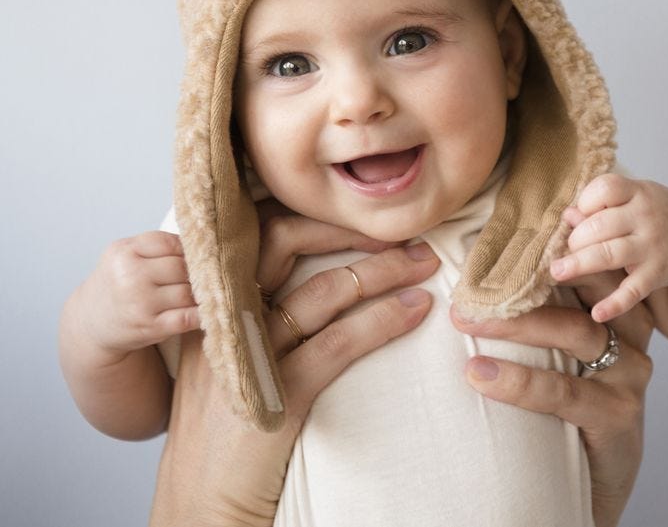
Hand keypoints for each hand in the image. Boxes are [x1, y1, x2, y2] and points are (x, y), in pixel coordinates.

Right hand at [78, 231, 199, 361]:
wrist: (91, 322)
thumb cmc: (118, 282)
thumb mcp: (124, 254)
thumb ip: (156, 245)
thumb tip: (202, 243)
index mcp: (123, 252)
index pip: (170, 243)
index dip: (188, 248)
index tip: (196, 253)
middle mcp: (130, 277)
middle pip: (182, 267)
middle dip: (196, 271)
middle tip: (205, 274)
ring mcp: (140, 303)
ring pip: (188, 292)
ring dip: (200, 293)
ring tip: (204, 291)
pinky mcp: (150, 327)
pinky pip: (187, 318)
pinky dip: (201, 314)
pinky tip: (207, 310)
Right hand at [150, 208, 439, 526]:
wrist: (199, 507)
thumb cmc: (222, 432)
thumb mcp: (227, 360)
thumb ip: (255, 316)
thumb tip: (314, 280)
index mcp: (212, 302)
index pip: (258, 231)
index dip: (311, 214)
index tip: (357, 215)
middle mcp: (224, 317)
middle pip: (285, 241)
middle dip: (347, 229)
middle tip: (400, 231)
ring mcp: (249, 353)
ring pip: (323, 289)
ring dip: (383, 270)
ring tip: (424, 265)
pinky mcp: (275, 393)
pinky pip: (338, 342)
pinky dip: (383, 320)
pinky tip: (414, 311)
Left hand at [451, 270, 653, 526]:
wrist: (594, 476)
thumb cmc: (566, 398)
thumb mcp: (554, 345)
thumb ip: (535, 305)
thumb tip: (473, 269)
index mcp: (609, 301)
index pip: (579, 261)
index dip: (540, 245)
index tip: (491, 238)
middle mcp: (629, 327)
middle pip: (581, 284)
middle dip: (521, 278)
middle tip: (466, 284)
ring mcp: (630, 370)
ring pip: (572, 330)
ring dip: (514, 324)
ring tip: (465, 322)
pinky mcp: (620, 413)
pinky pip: (564, 390)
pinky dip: (518, 381)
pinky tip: (480, 375)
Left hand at [549, 173, 667, 321]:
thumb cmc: (654, 213)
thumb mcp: (632, 200)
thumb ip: (601, 206)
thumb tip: (567, 215)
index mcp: (638, 192)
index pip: (605, 189)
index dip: (586, 201)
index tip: (582, 212)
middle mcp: (646, 217)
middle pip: (600, 226)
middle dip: (576, 239)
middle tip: (567, 248)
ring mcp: (653, 246)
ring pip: (609, 254)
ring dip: (579, 264)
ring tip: (557, 272)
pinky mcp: (658, 273)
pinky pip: (633, 290)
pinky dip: (615, 303)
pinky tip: (597, 313)